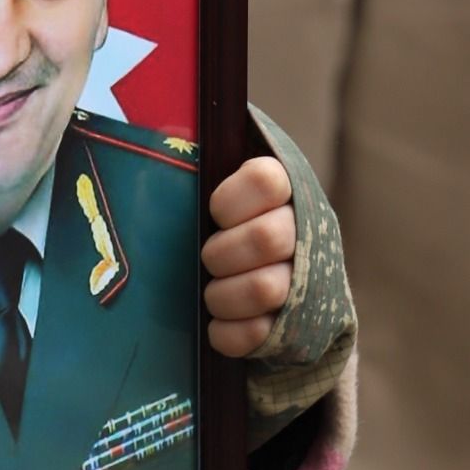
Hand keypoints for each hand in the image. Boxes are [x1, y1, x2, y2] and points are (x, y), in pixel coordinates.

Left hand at [202, 157, 295, 357]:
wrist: (259, 279)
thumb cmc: (224, 223)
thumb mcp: (216, 186)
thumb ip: (199, 164)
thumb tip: (163, 134)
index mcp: (284, 189)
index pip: (266, 180)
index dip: (231, 200)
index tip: (215, 212)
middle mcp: (304, 231)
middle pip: (267, 238)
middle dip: (222, 253)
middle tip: (208, 259)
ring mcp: (306, 280)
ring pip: (267, 288)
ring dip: (224, 295)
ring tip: (211, 293)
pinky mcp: (297, 326)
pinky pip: (260, 335)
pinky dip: (229, 333)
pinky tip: (217, 325)